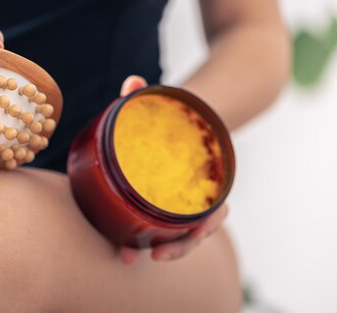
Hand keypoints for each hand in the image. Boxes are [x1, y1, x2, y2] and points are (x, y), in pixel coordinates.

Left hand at [117, 75, 229, 264]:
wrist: (183, 119)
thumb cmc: (176, 115)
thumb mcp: (166, 103)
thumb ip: (146, 94)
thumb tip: (132, 82)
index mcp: (207, 177)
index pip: (215, 211)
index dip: (204, 228)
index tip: (194, 233)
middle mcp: (197, 195)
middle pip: (196, 231)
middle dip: (178, 247)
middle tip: (154, 255)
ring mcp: (180, 201)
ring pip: (176, 234)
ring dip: (156, 248)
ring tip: (129, 255)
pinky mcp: (161, 203)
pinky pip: (157, 226)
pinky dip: (142, 238)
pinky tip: (122, 246)